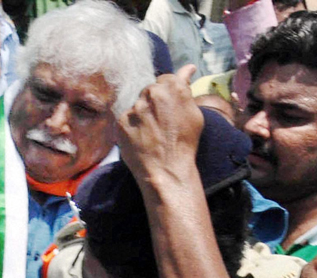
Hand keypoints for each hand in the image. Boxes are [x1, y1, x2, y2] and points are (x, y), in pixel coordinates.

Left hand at [117, 65, 202, 186]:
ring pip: (138, 104)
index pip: (166, 79)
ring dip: (143, 113)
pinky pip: (127, 118)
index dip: (167, 93)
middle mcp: (152, 93)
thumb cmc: (185, 143)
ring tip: (151, 132)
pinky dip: (132, 126)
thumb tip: (187, 69)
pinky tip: (141, 138)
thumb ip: (186, 88)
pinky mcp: (122, 121)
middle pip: (150, 90)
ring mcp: (135, 107)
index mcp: (173, 87)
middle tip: (161, 121)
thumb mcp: (194, 113)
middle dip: (155, 102)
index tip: (169, 105)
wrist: (167, 169)